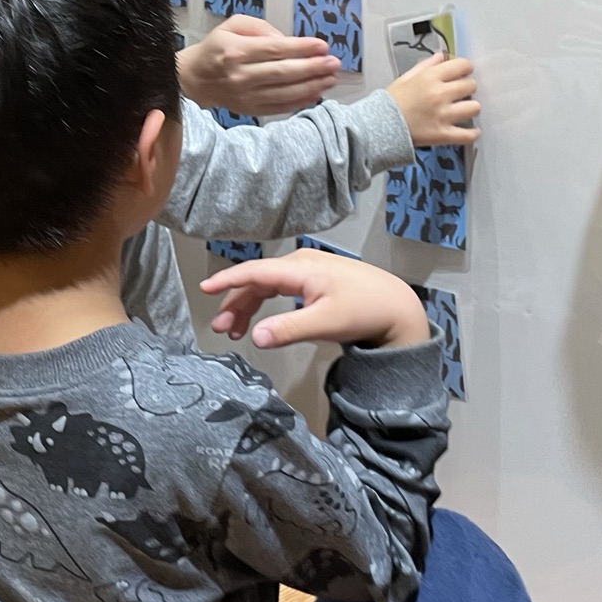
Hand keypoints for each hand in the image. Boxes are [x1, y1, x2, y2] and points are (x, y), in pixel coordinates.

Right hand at [177, 16, 339, 116]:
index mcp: (235, 51)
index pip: (274, 50)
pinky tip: (316, 93)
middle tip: (334, 63)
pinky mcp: (249, 110)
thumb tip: (284, 39)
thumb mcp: (232, 25)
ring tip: (331, 78)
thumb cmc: (216, 49)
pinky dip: (300, 101)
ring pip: (285, 92)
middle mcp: (241, 75)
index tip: (322, 46)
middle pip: (284, 72)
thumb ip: (258, 27)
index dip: (301, 48)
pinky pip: (280, 107)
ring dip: (312, 85)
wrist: (195, 79)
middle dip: (313, 67)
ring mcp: (245, 96)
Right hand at [201, 249, 429, 350]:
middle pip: (257, 281)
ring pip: (267, 286)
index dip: (227, 280)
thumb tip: (254, 337)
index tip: (204, 288)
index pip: (255, 272)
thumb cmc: (364, 311)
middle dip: (234, 303)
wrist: (397, 307)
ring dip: (248, 306)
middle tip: (220, 329)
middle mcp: (300, 264)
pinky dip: (265, 305)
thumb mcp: (326, 323)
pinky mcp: (315, 281)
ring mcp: (308, 271)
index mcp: (300, 268)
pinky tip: (260, 322)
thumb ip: (288, 329)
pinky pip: (280, 289)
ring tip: (234, 331)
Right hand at [387, 53, 479, 146]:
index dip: (465, 68)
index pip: (462, 65)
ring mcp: (443, 115)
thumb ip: (426, 65)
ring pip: (474, 107)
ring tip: (464, 110)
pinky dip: (472, 133)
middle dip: (467, 87)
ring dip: (471, 108)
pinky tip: (472, 131)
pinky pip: (467, 135)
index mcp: (430, 77)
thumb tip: (442, 56)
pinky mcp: (443, 134)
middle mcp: (440, 94)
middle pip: (471, 85)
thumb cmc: (391, 100)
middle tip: (460, 93)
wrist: (378, 126)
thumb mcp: (405, 77)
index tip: (463, 73)